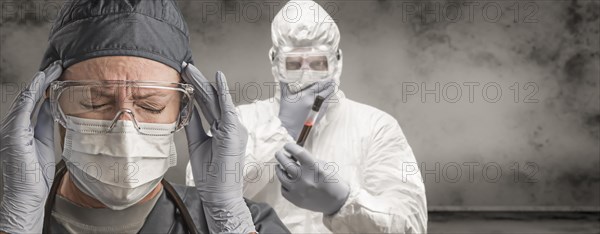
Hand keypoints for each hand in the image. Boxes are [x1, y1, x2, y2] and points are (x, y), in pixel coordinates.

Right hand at [0, 61, 62, 232]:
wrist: (26, 196)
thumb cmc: (36, 175)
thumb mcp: (45, 143)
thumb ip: (47, 125)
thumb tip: (54, 107)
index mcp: (22, 129)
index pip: (34, 102)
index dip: (45, 86)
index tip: (59, 72)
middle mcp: (13, 127)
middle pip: (29, 97)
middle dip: (43, 79)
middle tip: (59, 64)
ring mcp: (11, 131)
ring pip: (25, 100)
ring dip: (39, 82)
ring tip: (53, 68)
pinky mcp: (13, 136)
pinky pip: (22, 110)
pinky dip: (31, 96)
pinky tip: (41, 84)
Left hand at [181, 63, 254, 232]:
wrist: (218, 194)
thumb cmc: (211, 175)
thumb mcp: (197, 143)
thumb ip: (194, 125)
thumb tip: (187, 108)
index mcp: (224, 129)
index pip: (210, 105)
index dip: (198, 90)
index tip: (186, 76)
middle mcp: (232, 126)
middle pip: (213, 99)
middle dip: (199, 81)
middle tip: (186, 66)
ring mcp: (235, 128)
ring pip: (217, 100)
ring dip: (204, 83)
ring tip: (191, 69)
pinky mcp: (234, 132)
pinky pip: (227, 108)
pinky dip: (223, 92)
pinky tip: (217, 78)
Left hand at [275, 143, 349, 214]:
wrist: (337, 203)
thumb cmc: (332, 182)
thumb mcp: (325, 166)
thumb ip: (309, 160)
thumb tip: (294, 154)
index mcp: (314, 168)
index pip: (298, 152)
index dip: (290, 147)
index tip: (287, 146)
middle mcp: (305, 179)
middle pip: (286, 163)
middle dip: (280, 155)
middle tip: (279, 153)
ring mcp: (298, 190)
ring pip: (281, 176)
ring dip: (279, 169)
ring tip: (279, 166)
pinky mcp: (295, 200)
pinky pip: (283, 189)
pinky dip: (283, 183)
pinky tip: (286, 179)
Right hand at [278, 79, 334, 139]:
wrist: (289, 128)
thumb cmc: (286, 112)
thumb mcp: (284, 96)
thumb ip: (284, 83)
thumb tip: (281, 74)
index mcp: (306, 95)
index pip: (320, 85)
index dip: (326, 80)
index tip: (330, 76)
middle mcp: (314, 102)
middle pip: (327, 91)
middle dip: (331, 85)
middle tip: (333, 79)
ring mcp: (318, 109)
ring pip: (328, 98)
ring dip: (330, 92)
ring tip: (332, 87)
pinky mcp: (319, 115)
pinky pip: (326, 105)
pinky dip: (327, 100)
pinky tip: (327, 97)